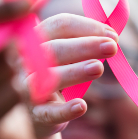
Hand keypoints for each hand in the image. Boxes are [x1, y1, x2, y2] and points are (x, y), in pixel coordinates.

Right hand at [27, 13, 119, 138]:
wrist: (43, 110)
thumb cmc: (60, 71)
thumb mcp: (69, 53)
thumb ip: (87, 40)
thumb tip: (111, 35)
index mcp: (35, 39)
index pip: (58, 25)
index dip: (86, 27)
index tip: (112, 35)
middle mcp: (25, 60)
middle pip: (53, 48)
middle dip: (84, 46)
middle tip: (111, 47)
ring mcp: (26, 87)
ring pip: (47, 78)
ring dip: (74, 72)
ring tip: (98, 68)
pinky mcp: (36, 113)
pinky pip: (48, 112)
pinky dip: (64, 110)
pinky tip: (81, 106)